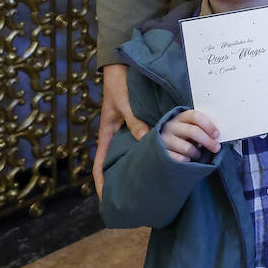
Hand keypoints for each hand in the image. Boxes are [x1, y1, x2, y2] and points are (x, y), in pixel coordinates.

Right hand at [93, 63, 149, 195]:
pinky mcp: (140, 124)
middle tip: (133, 197)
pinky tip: (167, 158)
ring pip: (135, 153)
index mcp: (107, 134)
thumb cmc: (119, 85)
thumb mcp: (125, 104)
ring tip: (152, 183)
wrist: (123, 68)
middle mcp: (118, 136)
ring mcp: (129, 132)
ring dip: (141, 165)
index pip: (100, 164)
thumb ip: (134, 121)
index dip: (101, 183)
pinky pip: (147, 141)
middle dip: (123, 180)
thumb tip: (146, 139)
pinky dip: (153, 149)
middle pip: (119, 162)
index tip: (104, 199)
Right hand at [161, 109, 220, 162]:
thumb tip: (217, 136)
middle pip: (193, 131)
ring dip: (196, 153)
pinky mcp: (161, 153)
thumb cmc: (181, 135)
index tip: (217, 135)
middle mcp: (171, 126)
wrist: (158, 145)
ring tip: (197, 154)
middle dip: (208, 141)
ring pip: (187, 148)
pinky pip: (180, 159)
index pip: (196, 116)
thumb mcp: (188, 126)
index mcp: (180, 117)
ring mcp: (165, 139)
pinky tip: (187, 158)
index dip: (208, 125)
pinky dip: (187, 160)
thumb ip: (200, 127)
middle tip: (216, 148)